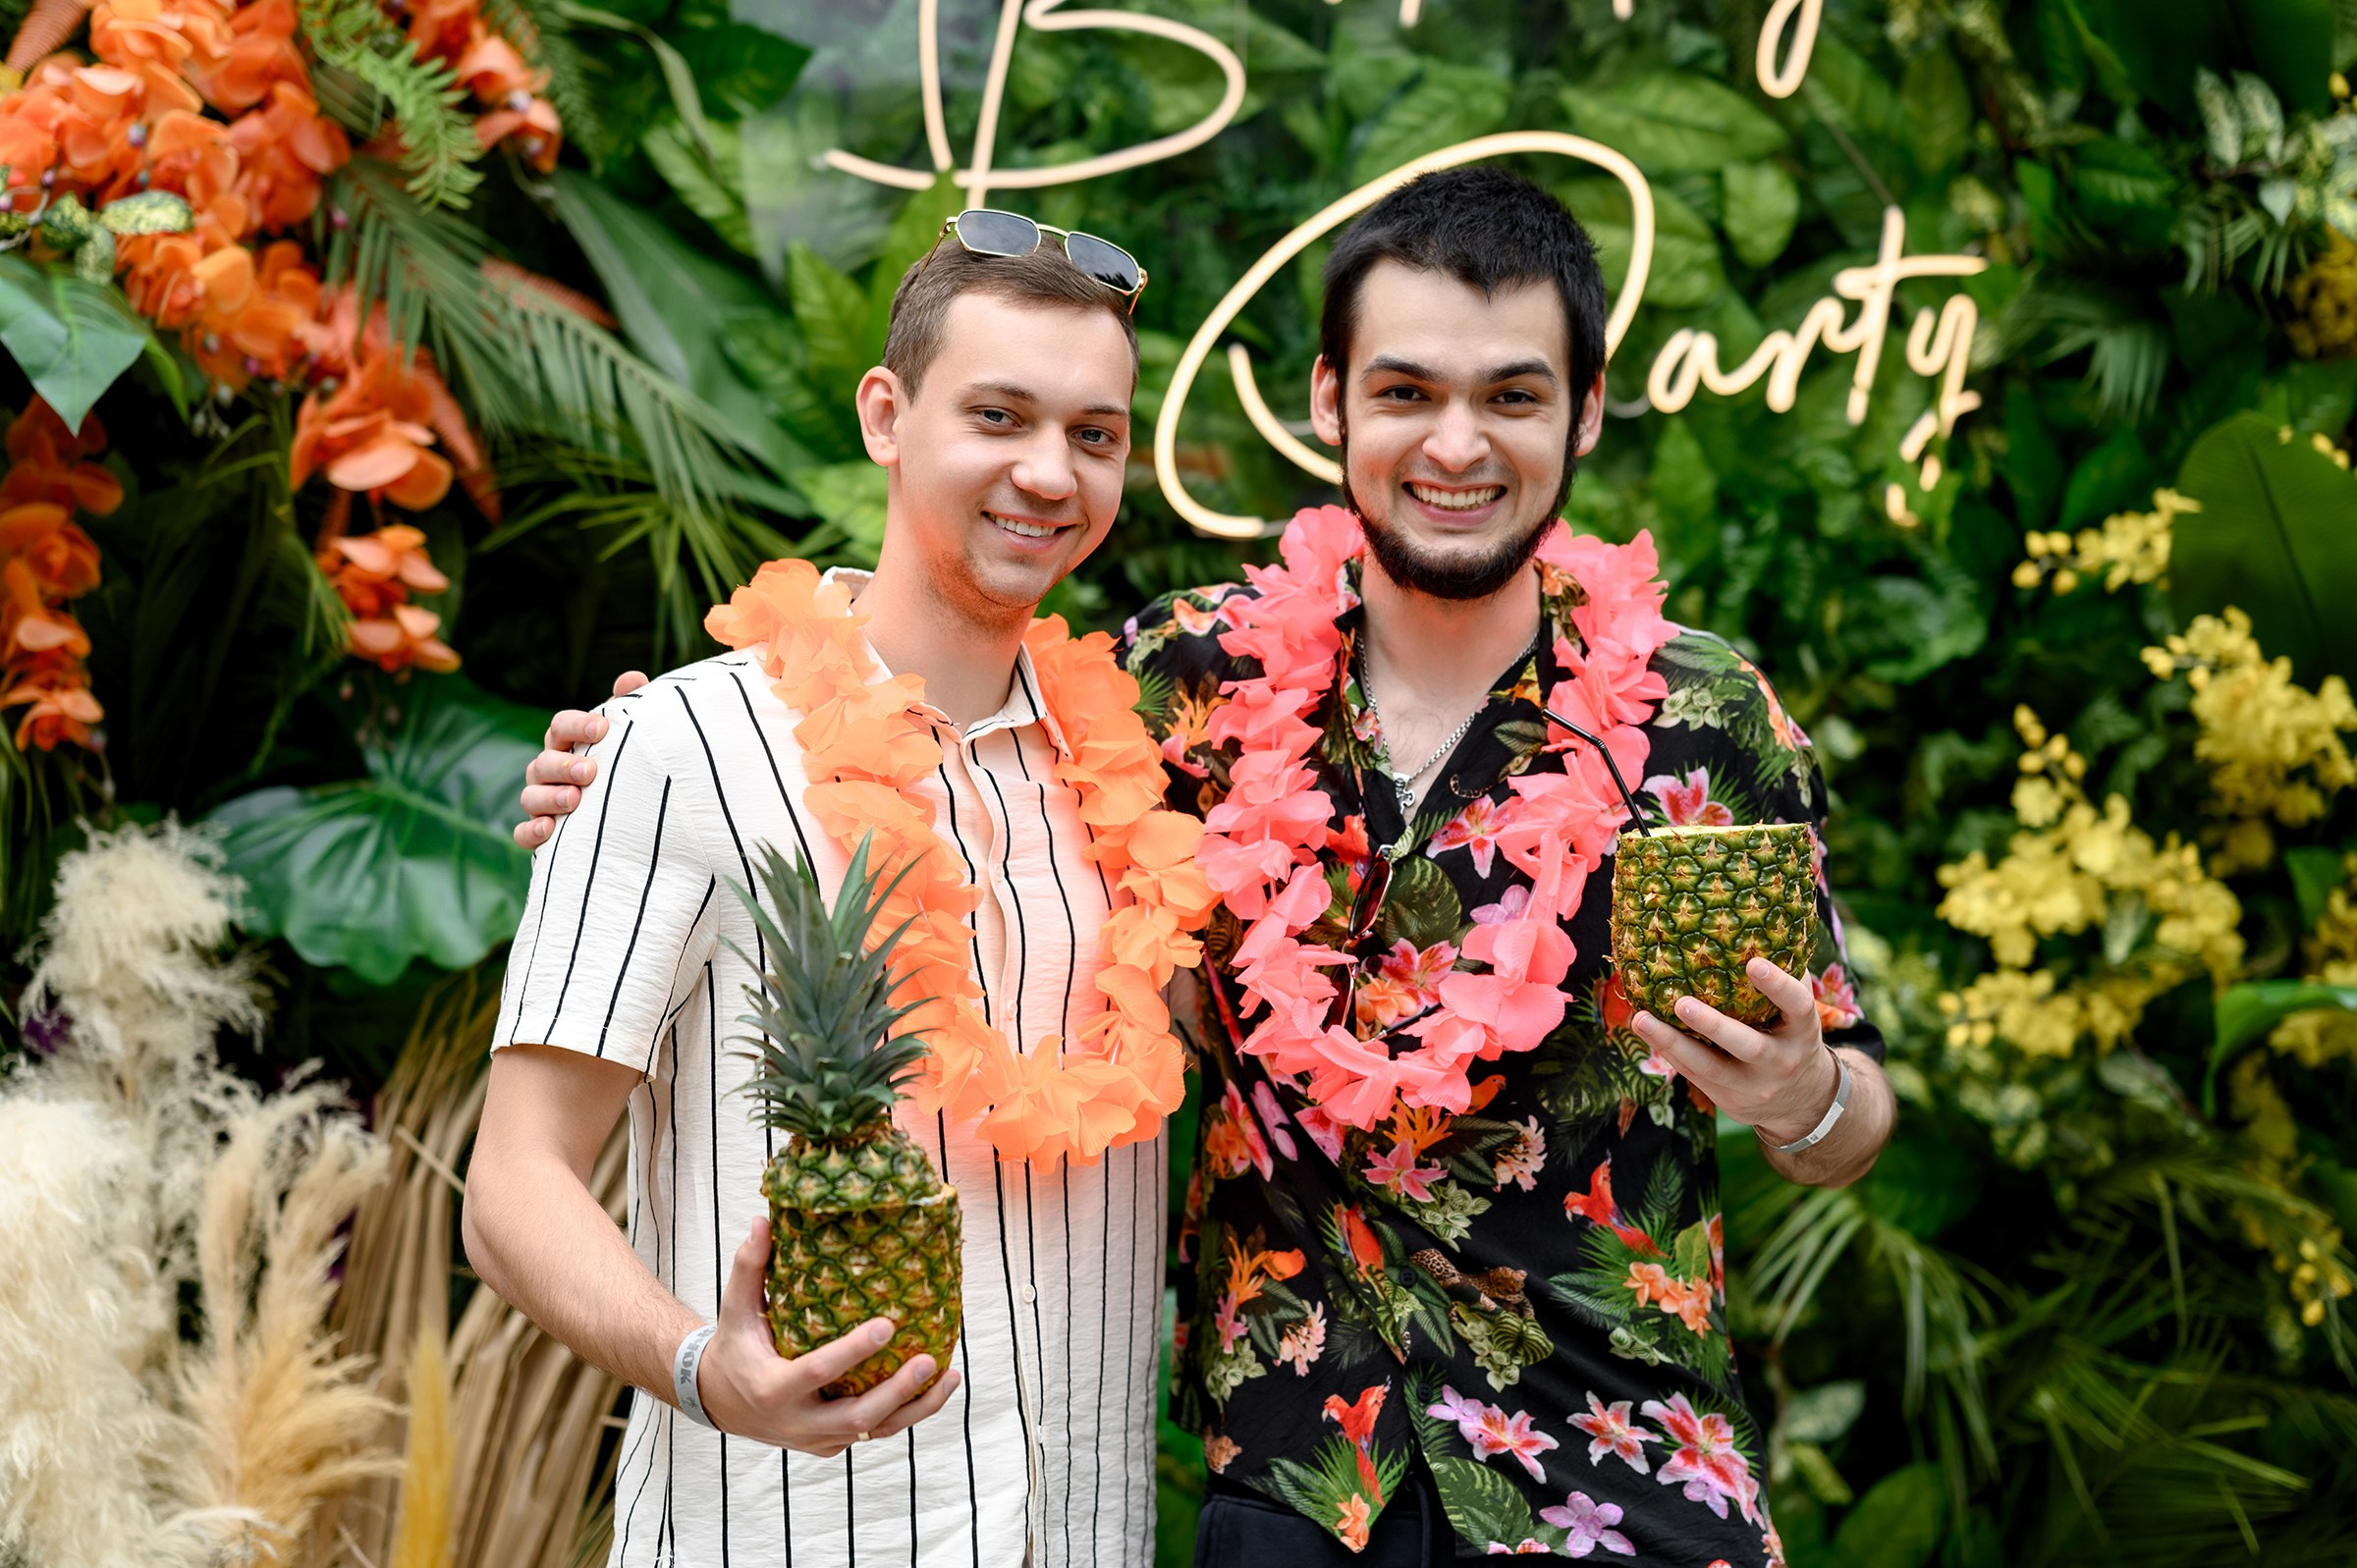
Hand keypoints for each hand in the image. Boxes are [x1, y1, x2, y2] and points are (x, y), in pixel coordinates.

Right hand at [515, 670, 647, 848]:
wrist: (624, 818)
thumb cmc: (619, 767)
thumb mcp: (625, 738)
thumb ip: (627, 708)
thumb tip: (633, 678)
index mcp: (567, 744)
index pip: (560, 726)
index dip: (577, 725)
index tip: (602, 729)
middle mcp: (548, 771)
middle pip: (543, 762)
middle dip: (564, 765)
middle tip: (589, 771)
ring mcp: (540, 802)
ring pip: (530, 796)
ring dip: (550, 798)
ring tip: (574, 799)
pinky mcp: (539, 834)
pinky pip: (522, 833)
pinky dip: (532, 832)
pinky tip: (549, 830)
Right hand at [694, 1218, 960, 1454]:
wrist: (719, 1402)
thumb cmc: (733, 1347)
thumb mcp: (735, 1309)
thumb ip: (749, 1268)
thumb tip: (763, 1220)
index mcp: (772, 1388)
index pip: (818, 1372)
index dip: (853, 1352)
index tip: (888, 1325)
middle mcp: (796, 1421)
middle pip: (857, 1417)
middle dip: (897, 1391)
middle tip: (930, 1359)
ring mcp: (816, 1438)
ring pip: (874, 1432)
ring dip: (917, 1408)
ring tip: (951, 1376)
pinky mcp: (830, 1445)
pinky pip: (873, 1434)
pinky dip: (906, 1413)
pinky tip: (935, 1388)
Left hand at [1630, 957, 1837, 1147]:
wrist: (1800, 1100)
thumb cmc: (1790, 1037)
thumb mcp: (1797, 1015)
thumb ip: (1785, 979)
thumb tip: (1759, 928)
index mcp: (1802, 1031)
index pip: (1797, 1005)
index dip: (1778, 985)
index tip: (1754, 962)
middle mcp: (1781, 1061)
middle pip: (1748, 1045)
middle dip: (1714, 1026)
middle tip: (1682, 1003)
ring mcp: (1753, 1085)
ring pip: (1709, 1067)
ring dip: (1672, 1042)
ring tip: (1641, 1019)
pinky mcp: (1727, 1099)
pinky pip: (1694, 1075)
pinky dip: (1668, 1050)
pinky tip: (1645, 1028)